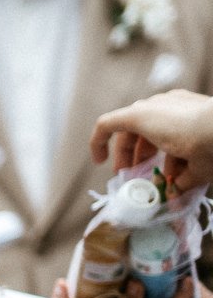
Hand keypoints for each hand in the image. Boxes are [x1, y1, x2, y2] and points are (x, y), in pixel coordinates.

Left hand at [90, 90, 212, 190]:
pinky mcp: (137, 114)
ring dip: (126, 156)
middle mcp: (170, 105)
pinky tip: (98, 160)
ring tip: (128, 178)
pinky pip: (107, 124)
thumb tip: (175, 192)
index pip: (164, 131)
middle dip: (137, 156)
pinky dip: (99, 141)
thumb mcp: (200, 168)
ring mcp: (154, 107)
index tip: (151, 172)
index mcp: (188, 113)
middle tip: (134, 177)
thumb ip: (184, 178)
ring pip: (129, 131)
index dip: (155, 153)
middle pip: (144, 130)